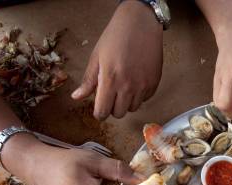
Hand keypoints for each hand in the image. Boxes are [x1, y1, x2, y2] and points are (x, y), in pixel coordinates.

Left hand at [72, 0, 162, 119]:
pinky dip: (139, 95)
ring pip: (133, 108)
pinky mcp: (154, 83)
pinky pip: (145, 99)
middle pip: (118, 113)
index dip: (99, 112)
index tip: (99, 107)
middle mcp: (128, 87)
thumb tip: (77, 97)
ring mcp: (143, 86)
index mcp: (110, 81)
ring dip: (126, 102)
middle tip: (111, 94)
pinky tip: (135, 81)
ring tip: (124, 86)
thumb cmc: (116, 37)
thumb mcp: (97, 57)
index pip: (103, 112)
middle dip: (112, 107)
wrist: (141, 24)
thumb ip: (88, 80)